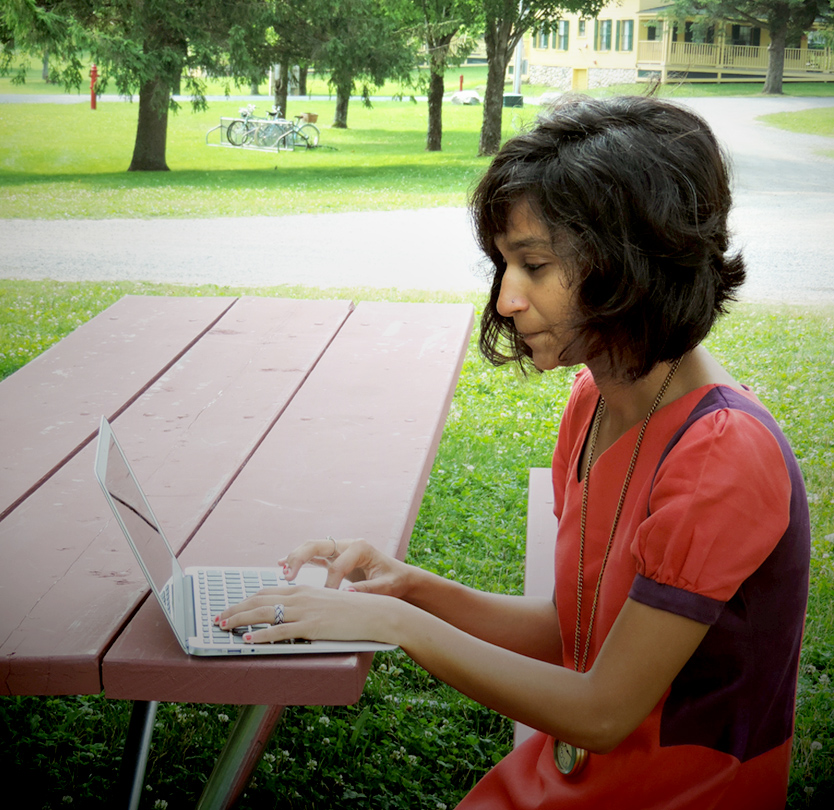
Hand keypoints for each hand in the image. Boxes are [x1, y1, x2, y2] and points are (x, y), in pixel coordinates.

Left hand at [215, 585, 396, 644]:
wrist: (375, 612)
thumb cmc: (352, 610)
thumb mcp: (324, 603)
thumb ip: (305, 607)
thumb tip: (288, 617)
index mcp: (302, 590)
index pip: (265, 592)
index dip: (244, 600)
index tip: (230, 608)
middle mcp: (300, 596)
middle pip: (258, 600)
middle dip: (235, 609)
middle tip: (217, 618)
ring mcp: (305, 610)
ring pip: (264, 613)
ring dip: (240, 620)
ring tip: (224, 627)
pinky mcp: (312, 626)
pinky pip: (280, 631)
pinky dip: (260, 636)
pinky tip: (248, 641)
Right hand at [280, 538, 412, 597]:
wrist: (400, 577)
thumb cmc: (395, 581)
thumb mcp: (387, 586)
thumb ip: (369, 590)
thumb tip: (348, 593)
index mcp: (361, 548)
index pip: (337, 565)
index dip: (330, 583)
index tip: (326, 599)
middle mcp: (347, 544)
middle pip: (317, 545)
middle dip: (300, 558)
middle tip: (288, 575)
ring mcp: (339, 549)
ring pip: (312, 548)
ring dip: (295, 557)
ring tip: (283, 570)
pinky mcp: (334, 557)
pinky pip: (313, 556)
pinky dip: (298, 560)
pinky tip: (282, 564)